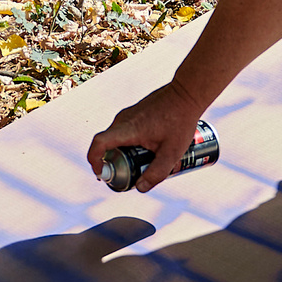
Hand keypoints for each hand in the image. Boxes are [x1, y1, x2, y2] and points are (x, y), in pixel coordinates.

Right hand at [86, 81, 207, 192]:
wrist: (187, 93)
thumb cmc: (181, 120)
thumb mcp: (172, 152)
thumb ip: (157, 172)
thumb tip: (140, 188)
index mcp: (128, 129)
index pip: (99, 144)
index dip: (94, 160)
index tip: (101, 173)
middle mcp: (123, 120)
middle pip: (106, 144)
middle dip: (112, 162)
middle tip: (126, 175)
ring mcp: (128, 114)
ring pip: (116, 138)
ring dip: (122, 152)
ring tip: (140, 163)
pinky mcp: (134, 113)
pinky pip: (124, 131)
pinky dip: (128, 143)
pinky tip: (147, 149)